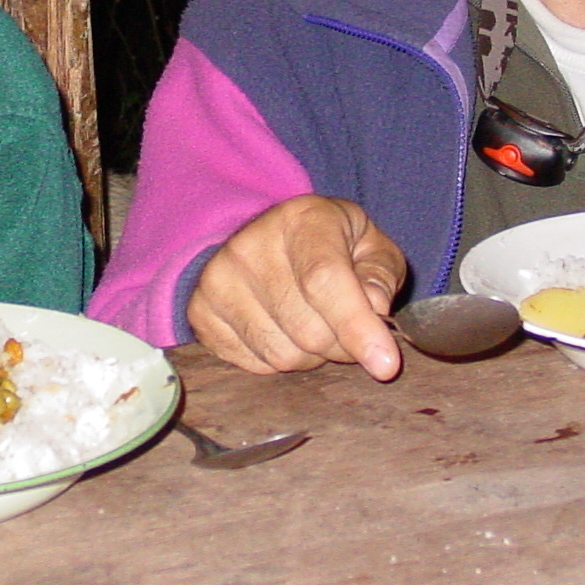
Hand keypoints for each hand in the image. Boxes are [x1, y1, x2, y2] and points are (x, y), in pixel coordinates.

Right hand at [186, 195, 405, 379]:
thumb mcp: (369, 246)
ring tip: (313, 325)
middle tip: (349, 331)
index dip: (356, 326)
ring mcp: (217, 279)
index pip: (325, 280)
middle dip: (341, 346)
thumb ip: (380, 274)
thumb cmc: (329, 246)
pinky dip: (279, 361)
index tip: (385, 364)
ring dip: (311, 356)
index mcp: (302, 219)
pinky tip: (283, 331)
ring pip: (282, 354)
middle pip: (308, 329)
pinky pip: (255, 364)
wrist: (263, 240)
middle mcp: (250, 244)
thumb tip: (375, 306)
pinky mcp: (200, 311)